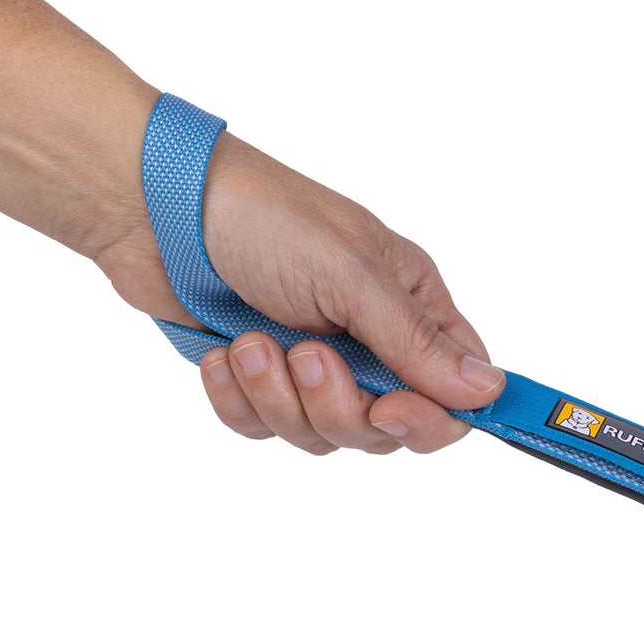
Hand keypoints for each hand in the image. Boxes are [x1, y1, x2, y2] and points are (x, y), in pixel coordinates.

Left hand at [96, 133, 502, 456]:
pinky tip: (223, 352)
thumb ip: (416, 342)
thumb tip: (488, 391)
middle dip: (341, 405)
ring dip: (279, 396)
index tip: (395, 411)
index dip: (436, 415)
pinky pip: (264, 427)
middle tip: (308, 359)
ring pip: (323, 434)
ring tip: (250, 342)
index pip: (456, 387)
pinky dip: (238, 398)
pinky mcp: (258, 380)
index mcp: (410, 303)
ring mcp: (313, 363)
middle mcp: (370, 339)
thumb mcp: (351, 275)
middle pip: (388, 427)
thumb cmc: (262, 218)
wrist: (155, 210)